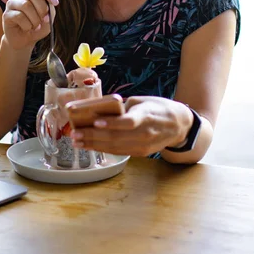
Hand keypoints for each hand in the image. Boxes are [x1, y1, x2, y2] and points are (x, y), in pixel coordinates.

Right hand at [2, 0, 57, 50]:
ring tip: (37, 26)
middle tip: (45, 18)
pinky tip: (28, 28)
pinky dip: (28, 25)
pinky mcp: (6, 14)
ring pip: (26, 5)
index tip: (55, 2)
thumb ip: (50, 0)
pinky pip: (19, 16)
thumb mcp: (49, 14)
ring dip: (35, 19)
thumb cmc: (38, 26)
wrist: (25, 40)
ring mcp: (11, 3)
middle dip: (42, 7)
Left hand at [70, 96, 191, 156]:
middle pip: (116, 137)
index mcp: (147, 115)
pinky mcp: (141, 153)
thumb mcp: (142, 101)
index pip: (128, 121)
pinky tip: (90, 146)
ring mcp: (144, 145)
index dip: (112, 123)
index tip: (95, 121)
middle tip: (75, 134)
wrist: (178, 124)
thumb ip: (122, 107)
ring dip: (93, 145)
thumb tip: (98, 111)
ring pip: (115, 147)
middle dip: (93, 136)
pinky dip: (102, 149)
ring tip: (77, 141)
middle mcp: (145, 133)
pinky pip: (119, 152)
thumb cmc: (156, 108)